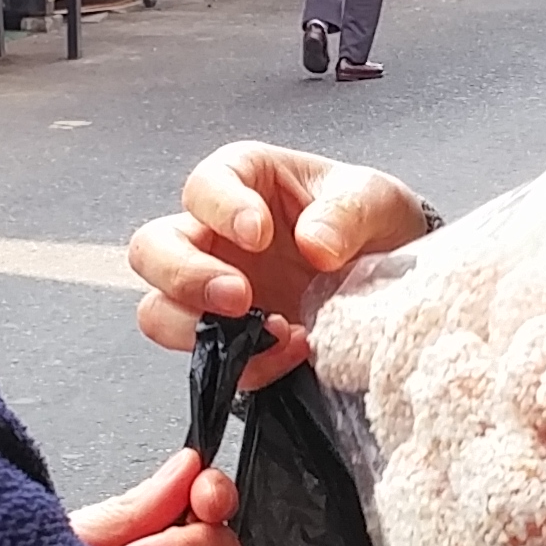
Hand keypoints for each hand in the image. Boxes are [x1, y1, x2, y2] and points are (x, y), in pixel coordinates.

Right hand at [129, 143, 433, 392]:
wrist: (393, 277)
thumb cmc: (371, 221)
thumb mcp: (374, 201)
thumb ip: (347, 213)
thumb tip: (315, 244)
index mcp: (242, 182)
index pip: (203, 186)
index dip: (220, 209)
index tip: (257, 233)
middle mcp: (214, 235)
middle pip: (152, 249)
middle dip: (185, 276)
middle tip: (238, 296)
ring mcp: (214, 291)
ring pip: (158, 310)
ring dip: (197, 328)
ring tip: (269, 331)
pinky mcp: (231, 338)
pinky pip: (210, 359)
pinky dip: (244, 364)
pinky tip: (291, 352)